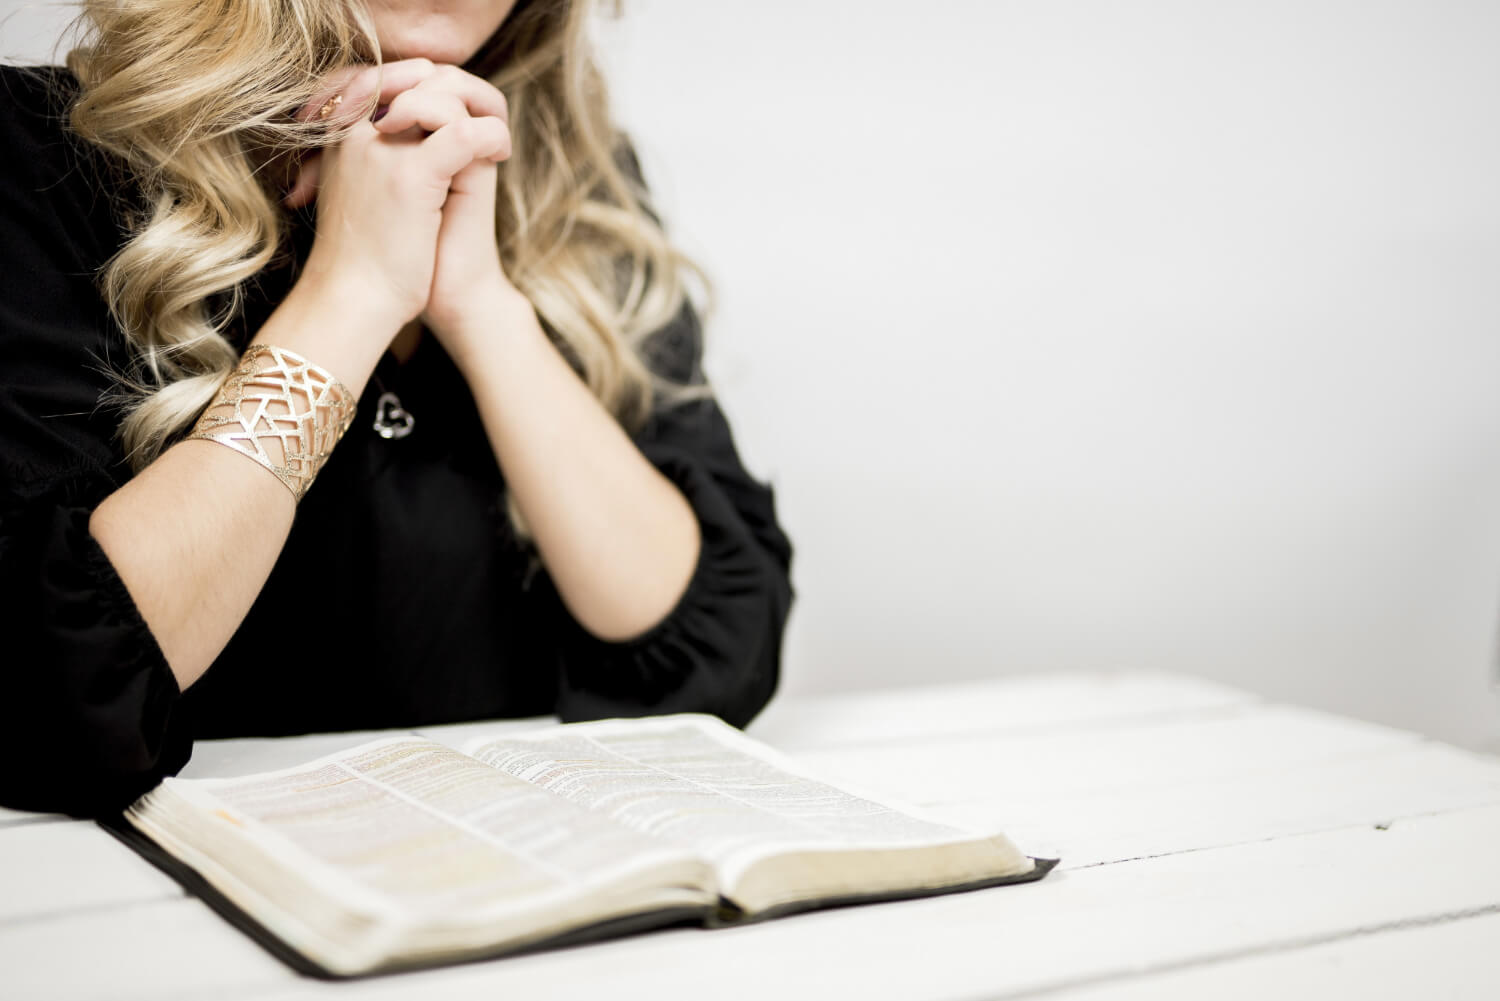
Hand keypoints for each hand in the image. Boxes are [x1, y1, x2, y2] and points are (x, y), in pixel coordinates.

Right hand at [285, 60, 511, 339]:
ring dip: (477, 112)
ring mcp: (380, 151)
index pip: (379, 75)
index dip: (421, 80)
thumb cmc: (359, 258)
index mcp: (338, 136)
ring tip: (494, 143)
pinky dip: (490, 137)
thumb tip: (408, 135)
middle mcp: (354, 133)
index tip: (455, 112)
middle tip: (481, 119)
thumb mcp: (361, 195)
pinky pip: (463, 132)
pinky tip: (501, 154)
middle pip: (413, 75)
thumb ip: (376, 159)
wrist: (354, 302)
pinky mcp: (412, 177)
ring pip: (439, 95)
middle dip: (455, 89)